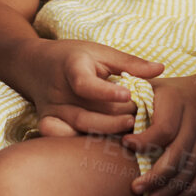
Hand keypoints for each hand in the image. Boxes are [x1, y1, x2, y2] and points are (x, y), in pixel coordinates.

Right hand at [26, 41, 163, 137]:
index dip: (106, 92)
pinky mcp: (47, 123)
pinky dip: (82, 143)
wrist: (35, 65)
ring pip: (80, 128)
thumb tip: (161, 69)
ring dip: (107, 131)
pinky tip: (104, 144)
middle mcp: (58, 92)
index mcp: (72, 68)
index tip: (128, 95)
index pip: (85, 84)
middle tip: (139, 115)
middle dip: (116, 116)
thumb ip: (129, 63)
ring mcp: (52, 110)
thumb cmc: (75, 57)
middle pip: (87, 112)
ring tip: (129, 127)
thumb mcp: (100, 52)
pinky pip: (64, 138)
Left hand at [123, 76, 195, 195]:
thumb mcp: (153, 87)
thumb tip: (108, 115)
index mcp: (177, 102)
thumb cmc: (171, 94)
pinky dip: (192, 190)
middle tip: (135, 189)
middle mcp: (195, 120)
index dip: (145, 140)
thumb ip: (134, 100)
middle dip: (156, 175)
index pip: (164, 127)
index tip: (125, 144)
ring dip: (171, 188)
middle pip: (178, 153)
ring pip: (192, 168)